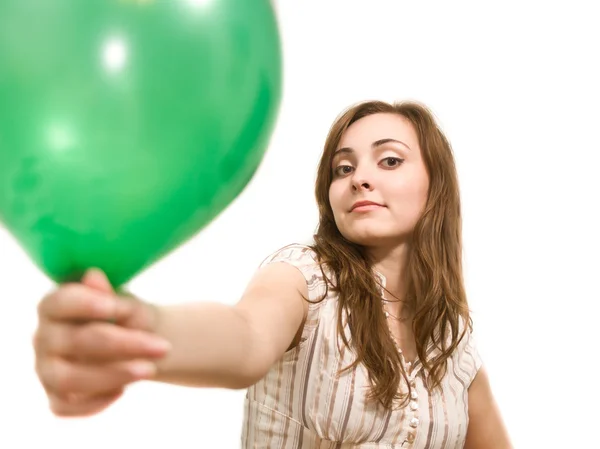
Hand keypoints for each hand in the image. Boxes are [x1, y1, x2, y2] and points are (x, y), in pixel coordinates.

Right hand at [33, 269, 170, 416]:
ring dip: (113, 375)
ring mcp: (46, 369)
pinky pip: (66, 406)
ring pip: (70, 378)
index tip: (120, 306)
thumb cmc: (125, 316)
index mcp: (53, 306)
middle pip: (78, 341)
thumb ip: (109, 293)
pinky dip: (96, 401)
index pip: (61, 302)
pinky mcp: (55, 396)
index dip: (88, 303)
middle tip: (162, 347)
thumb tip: (93, 276)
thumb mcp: (125, 301)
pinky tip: (123, 390)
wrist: (138, 341)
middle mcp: (43, 337)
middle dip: (125, 344)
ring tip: (150, 370)